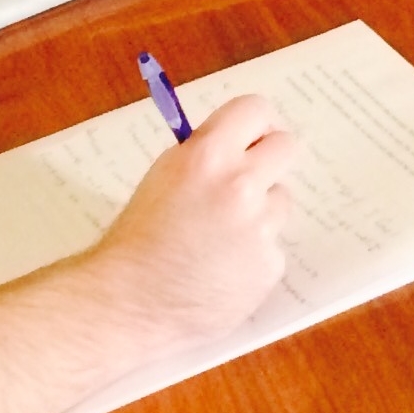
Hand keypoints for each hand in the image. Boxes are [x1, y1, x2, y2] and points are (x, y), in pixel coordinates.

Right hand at [83, 93, 299, 354]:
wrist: (127, 302)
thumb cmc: (135, 240)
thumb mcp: (164, 176)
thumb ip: (204, 156)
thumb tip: (237, 145)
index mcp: (208, 155)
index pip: (255, 110)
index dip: (254, 124)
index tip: (251, 138)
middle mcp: (241, 185)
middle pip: (286, 147)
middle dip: (268, 160)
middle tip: (248, 180)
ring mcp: (260, 227)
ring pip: (280, 201)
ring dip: (260, 213)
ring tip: (220, 239)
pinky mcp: (269, 264)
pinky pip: (272, 247)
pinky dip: (252, 256)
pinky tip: (222, 270)